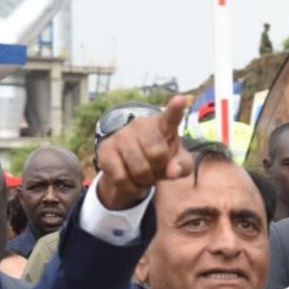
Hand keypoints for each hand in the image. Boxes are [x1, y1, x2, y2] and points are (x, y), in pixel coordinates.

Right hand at [95, 96, 193, 210]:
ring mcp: (121, 135)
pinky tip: (132, 183)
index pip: (171, 116)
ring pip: (139, 169)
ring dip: (145, 181)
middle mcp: (141, 124)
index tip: (181, 100)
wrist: (130, 170)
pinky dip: (131, 188)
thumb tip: (173, 172)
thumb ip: (182, 166)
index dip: (176, 109)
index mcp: (163, 124)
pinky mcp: (106, 149)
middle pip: (157, 154)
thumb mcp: (177, 164)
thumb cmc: (160, 161)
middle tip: (156, 169)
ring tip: (144, 176)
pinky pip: (121, 178)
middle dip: (159, 169)